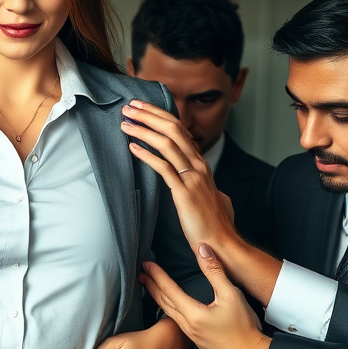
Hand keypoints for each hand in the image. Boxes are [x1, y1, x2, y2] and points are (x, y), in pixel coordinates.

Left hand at [121, 100, 237, 251]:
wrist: (221, 242)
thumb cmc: (212, 223)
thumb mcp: (208, 196)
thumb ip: (200, 184)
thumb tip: (198, 182)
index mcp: (201, 164)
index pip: (180, 129)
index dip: (160, 115)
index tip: (142, 108)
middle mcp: (198, 165)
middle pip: (174, 128)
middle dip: (149, 114)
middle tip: (129, 106)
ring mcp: (193, 177)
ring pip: (168, 143)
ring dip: (144, 129)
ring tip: (125, 124)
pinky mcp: (184, 192)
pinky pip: (164, 168)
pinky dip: (146, 155)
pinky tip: (132, 148)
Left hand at [141, 246, 270, 348]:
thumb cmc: (244, 329)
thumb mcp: (231, 295)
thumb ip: (215, 271)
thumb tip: (203, 250)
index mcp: (192, 313)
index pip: (169, 289)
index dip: (156, 275)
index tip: (147, 265)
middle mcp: (187, 325)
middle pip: (163, 302)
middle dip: (151, 286)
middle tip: (141, 274)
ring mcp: (190, 334)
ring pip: (168, 312)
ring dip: (157, 298)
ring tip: (150, 289)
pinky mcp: (196, 340)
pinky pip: (176, 321)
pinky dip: (168, 309)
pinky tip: (171, 308)